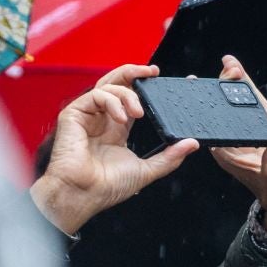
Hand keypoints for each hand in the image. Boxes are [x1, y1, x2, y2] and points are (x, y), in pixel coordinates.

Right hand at [29, 64, 200, 235]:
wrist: (84, 194)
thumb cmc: (107, 187)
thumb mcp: (146, 170)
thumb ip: (170, 157)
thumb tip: (191, 144)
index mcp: (116, 129)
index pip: (130, 99)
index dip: (143, 87)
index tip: (160, 79)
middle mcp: (101, 119)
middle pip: (116, 84)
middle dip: (134, 73)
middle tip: (152, 72)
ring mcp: (87, 115)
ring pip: (107, 86)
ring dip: (127, 94)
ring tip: (138, 112)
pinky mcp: (74, 114)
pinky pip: (96, 95)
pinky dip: (112, 101)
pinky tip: (122, 118)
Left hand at [205, 55, 266, 241]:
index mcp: (228, 154)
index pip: (208, 130)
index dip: (198, 114)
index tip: (191, 99)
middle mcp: (235, 137)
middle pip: (218, 110)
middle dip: (213, 92)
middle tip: (213, 77)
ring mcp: (250, 126)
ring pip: (234, 100)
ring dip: (228, 81)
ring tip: (227, 63)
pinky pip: (253, 98)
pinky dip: (245, 82)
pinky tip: (236, 66)